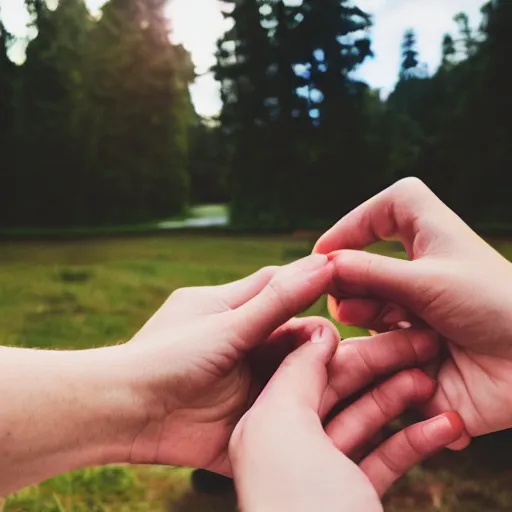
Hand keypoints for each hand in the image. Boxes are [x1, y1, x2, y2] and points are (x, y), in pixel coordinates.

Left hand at [122, 254, 335, 474]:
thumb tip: (322, 263)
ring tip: (356, 374)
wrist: (126, 414)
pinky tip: (341, 408)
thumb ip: (277, 300)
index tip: (347, 282)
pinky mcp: (249, 416)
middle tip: (347, 343)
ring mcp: (247, 380)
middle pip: (294, 332)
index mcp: (232, 309)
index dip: (313, 283)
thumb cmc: (166, 357)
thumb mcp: (227, 324)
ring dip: (321, 372)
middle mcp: (243, 343)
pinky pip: (287, 408)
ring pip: (296, 370)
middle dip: (320, 337)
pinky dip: (309, 406)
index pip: (280, 287)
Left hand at [230, 327, 463, 511]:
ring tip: (434, 380)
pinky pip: (383, 458)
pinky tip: (443, 426)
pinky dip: (412, 440)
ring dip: (400, 399)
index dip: (347, 341)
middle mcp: (286, 443)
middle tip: (425, 346)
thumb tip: (319, 331)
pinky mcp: (350, 497)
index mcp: (262, 421)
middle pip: (339, 389)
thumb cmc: (294, 508)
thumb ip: (294, 374)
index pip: (308, 364)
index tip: (383, 322)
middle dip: (383, 366)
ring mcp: (320, 472)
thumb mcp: (281, 431)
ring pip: (364, 420)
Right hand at [314, 177, 511, 442]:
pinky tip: (394, 350)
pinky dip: (377, 342)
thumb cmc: (495, 307)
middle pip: (364, 259)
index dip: (354, 223)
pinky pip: (377, 339)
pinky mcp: (412, 343)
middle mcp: (420, 268)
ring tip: (369, 320)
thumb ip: (369, 271)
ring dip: (362, 310)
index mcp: (431, 234)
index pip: (388, 208)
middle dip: (348, 276)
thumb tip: (321, 263)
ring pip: (365, 302)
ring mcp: (414, 306)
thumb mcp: (426, 280)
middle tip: (336, 291)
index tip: (325, 249)